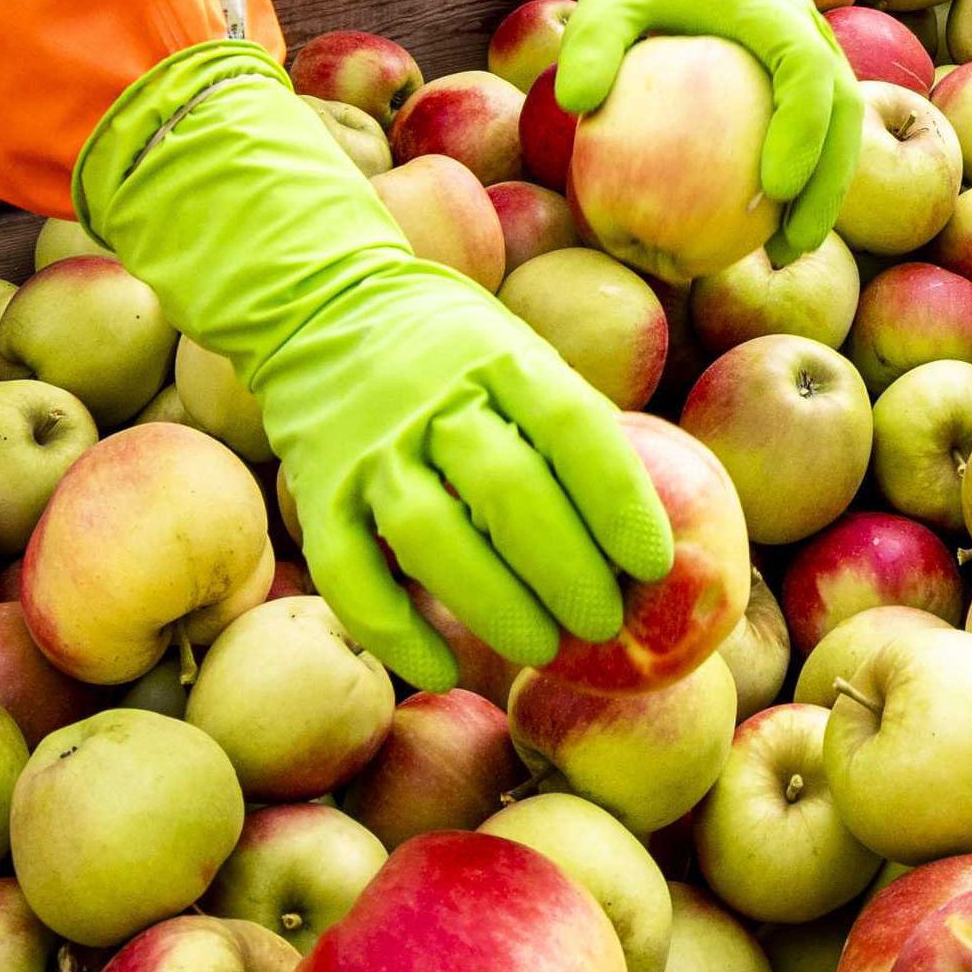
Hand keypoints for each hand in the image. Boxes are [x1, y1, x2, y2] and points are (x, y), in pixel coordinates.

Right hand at [76, 41, 672, 690]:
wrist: (320, 302)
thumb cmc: (453, 347)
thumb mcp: (517, 351)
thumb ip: (568, 424)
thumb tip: (645, 532)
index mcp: (501, 356)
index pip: (573, 428)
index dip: (619, 501)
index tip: (653, 564)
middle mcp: (434, 396)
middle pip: (506, 490)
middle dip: (566, 569)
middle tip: (604, 624)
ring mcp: (371, 445)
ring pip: (430, 535)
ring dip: (493, 603)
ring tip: (542, 646)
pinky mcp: (318, 489)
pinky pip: (350, 572)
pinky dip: (395, 631)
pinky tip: (442, 668)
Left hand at [532, 0, 866, 260]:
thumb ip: (595, 38)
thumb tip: (577, 105)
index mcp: (772, 7)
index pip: (807, 73)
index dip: (799, 135)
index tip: (771, 191)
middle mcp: (806, 28)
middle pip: (844, 114)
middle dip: (826, 188)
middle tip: (789, 250)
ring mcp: (810, 46)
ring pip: (841, 125)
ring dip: (823, 191)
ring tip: (784, 253)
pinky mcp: (798, 64)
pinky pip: (815, 124)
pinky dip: (804, 173)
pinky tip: (759, 223)